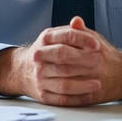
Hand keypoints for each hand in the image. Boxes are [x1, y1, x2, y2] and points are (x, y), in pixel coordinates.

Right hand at [0, 17, 121, 105]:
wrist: (22, 70)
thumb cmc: (47, 52)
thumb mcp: (55, 37)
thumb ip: (70, 31)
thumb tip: (78, 21)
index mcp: (45, 39)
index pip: (66, 36)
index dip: (83, 39)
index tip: (97, 45)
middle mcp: (39, 57)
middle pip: (63, 56)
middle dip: (83, 60)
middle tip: (99, 63)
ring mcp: (39, 77)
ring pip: (63, 82)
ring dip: (83, 84)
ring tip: (98, 83)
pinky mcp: (43, 94)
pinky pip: (62, 99)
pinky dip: (77, 98)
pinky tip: (89, 95)